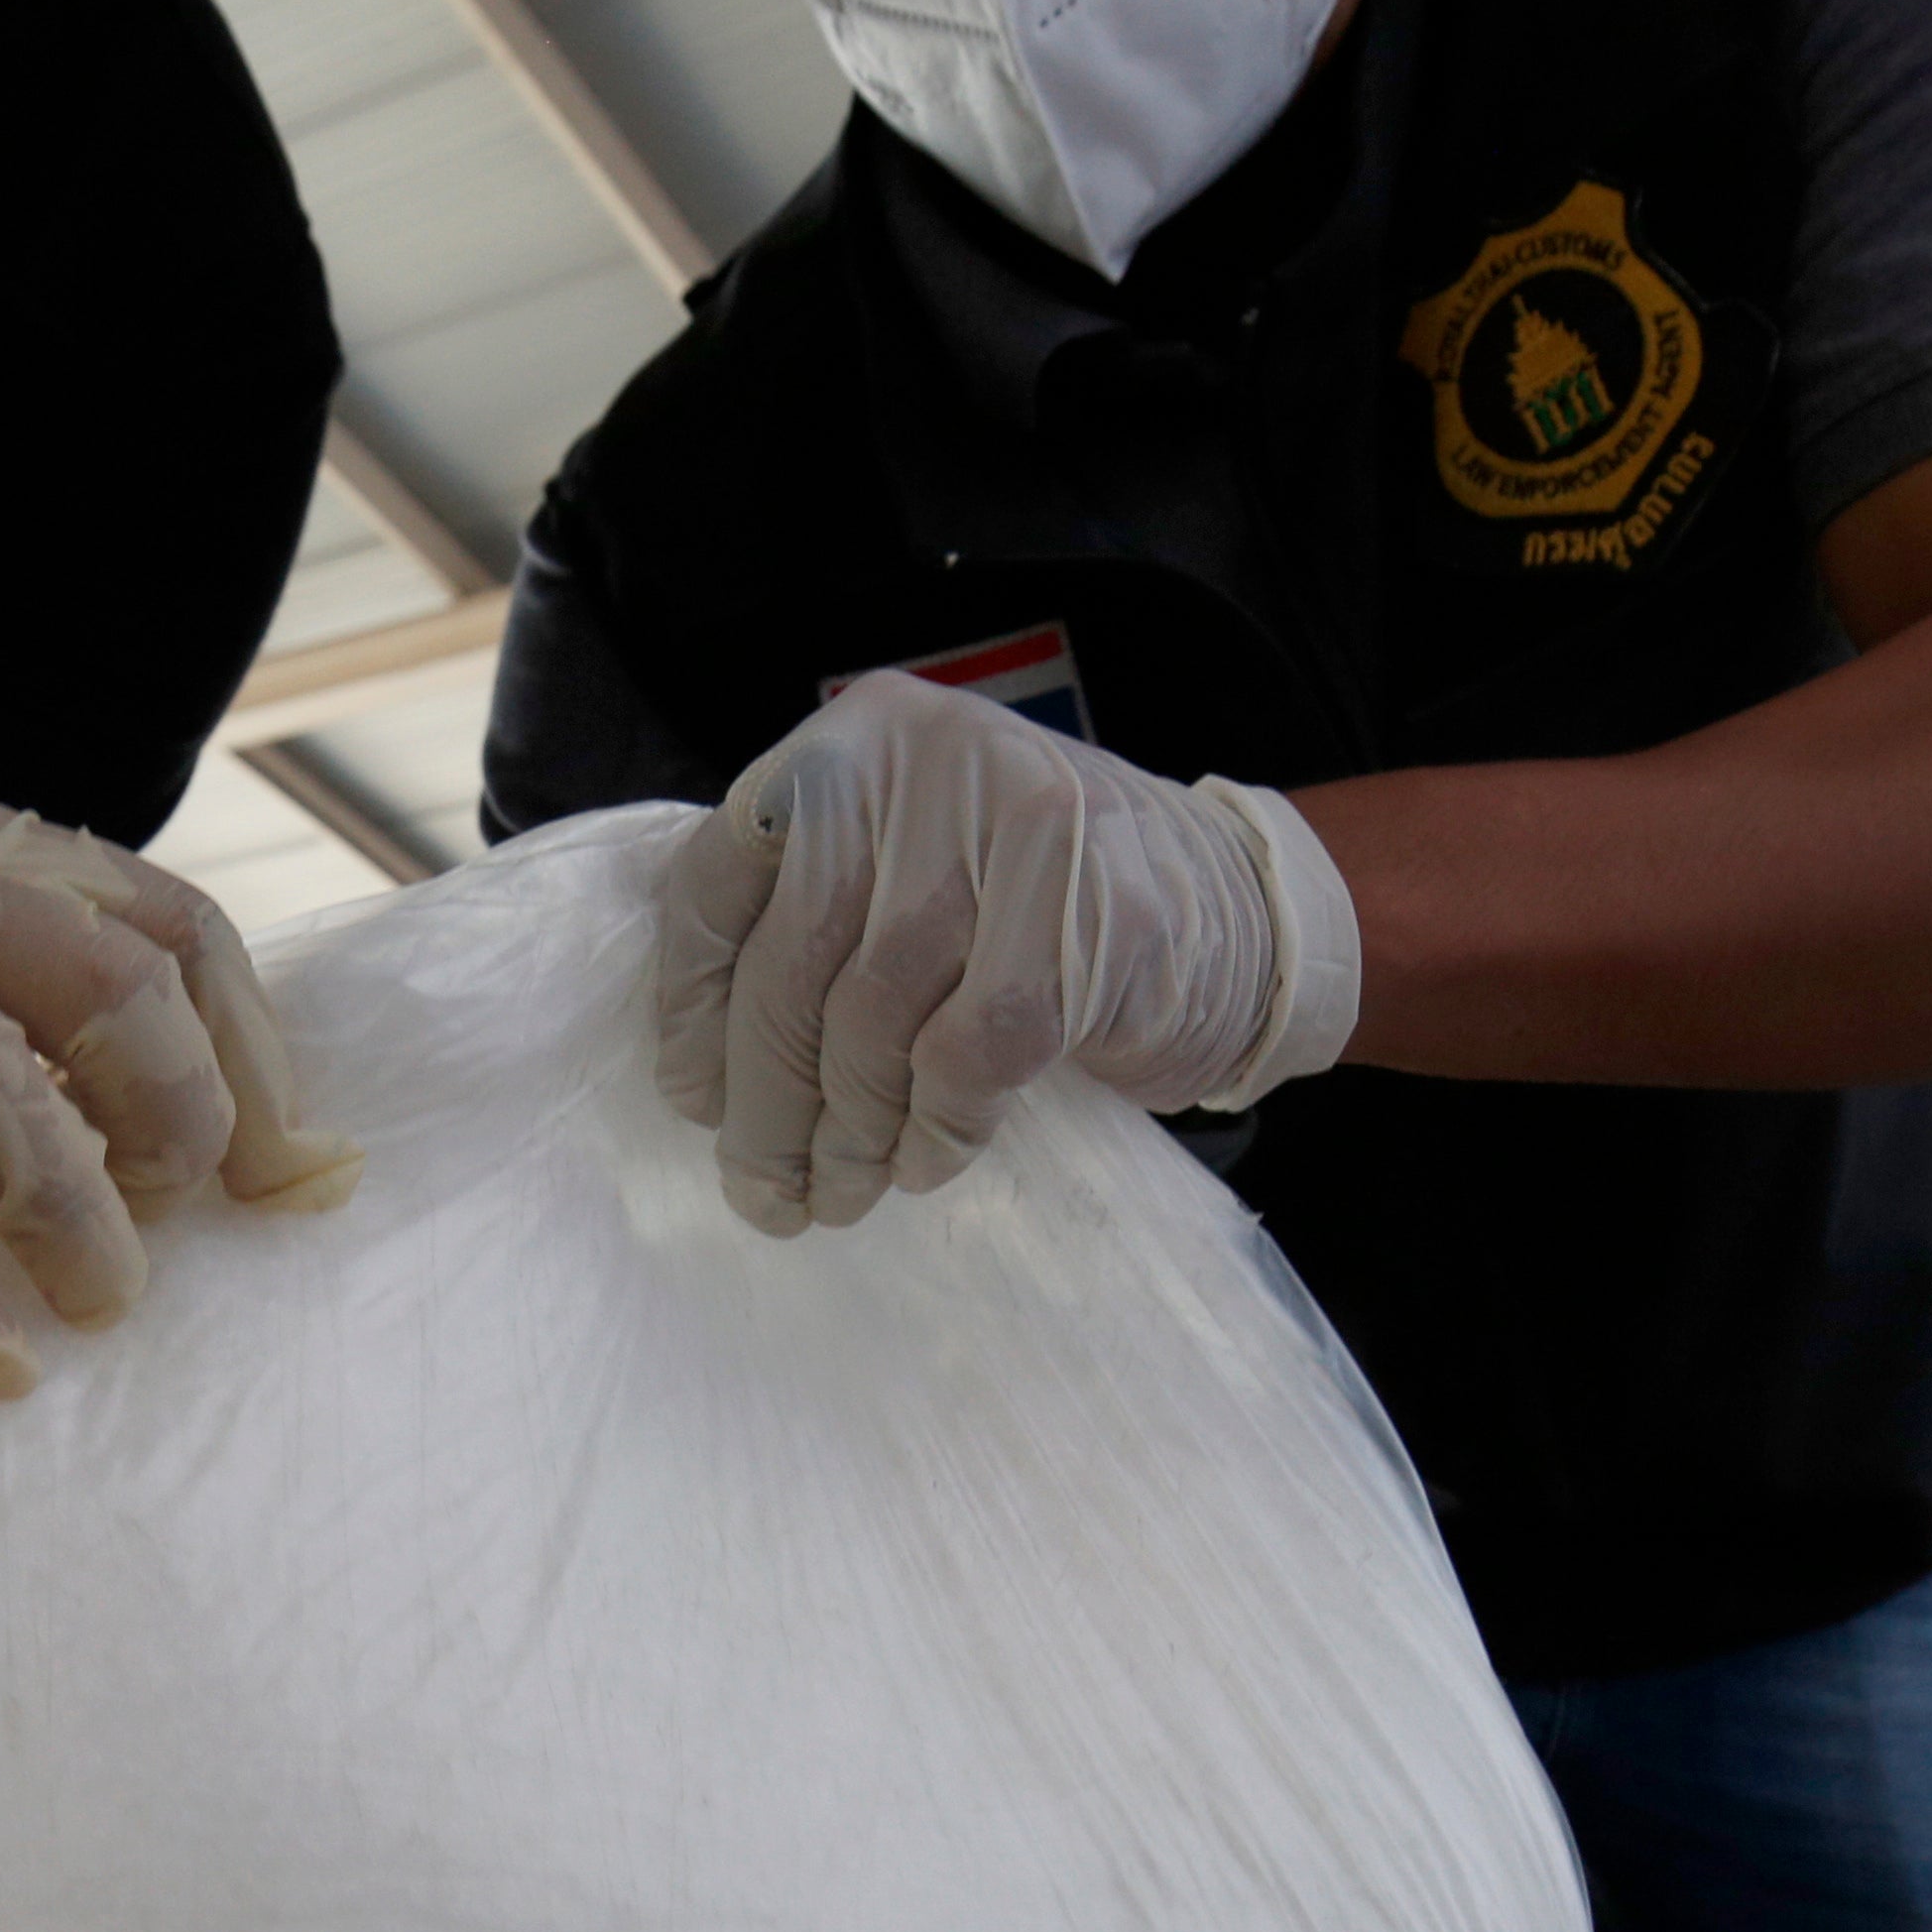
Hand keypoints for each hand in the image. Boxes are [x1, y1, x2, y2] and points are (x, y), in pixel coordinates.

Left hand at [657, 671, 1357, 1236]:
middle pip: (794, 962)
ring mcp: (1012, 835)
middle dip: (765, 1100)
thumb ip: (814, 905)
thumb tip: (701, 1057)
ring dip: (845, 1132)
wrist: (1239, 910)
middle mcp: (924, 764)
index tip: (694, 1097)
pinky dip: (933, 1130)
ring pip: (871, 1018)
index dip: (692, 1001)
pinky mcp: (1082, 927)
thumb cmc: (1042, 905)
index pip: (722, 873)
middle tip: (760, 1190)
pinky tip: (924, 1163)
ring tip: (837, 1192)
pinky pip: (965, 1060)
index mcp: (857, 739)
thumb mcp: (913, 857)